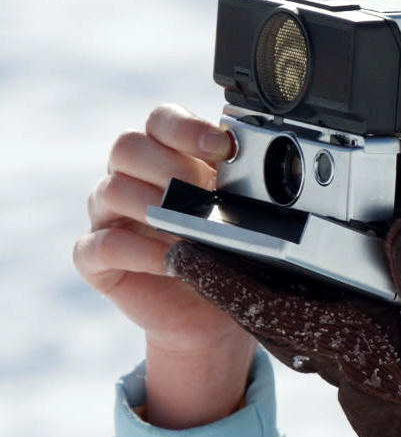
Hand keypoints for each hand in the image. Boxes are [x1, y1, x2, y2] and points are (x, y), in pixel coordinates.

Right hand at [73, 104, 255, 425]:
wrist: (212, 315)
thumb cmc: (228, 255)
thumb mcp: (242, 216)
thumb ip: (242, 185)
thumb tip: (267, 161)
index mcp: (164, 157)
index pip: (161, 120)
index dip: (187, 128)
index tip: (223, 147)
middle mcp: (130, 179)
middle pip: (128, 146)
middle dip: (171, 166)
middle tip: (206, 193)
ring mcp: (108, 217)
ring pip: (111, 190)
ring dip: (154, 207)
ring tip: (190, 229)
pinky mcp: (97, 259)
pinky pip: (101, 245)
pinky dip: (138, 251)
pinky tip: (172, 260)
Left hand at [169, 213, 400, 436]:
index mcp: (360, 348)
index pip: (273, 310)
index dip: (226, 279)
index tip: (184, 256)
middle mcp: (350, 366)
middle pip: (281, 319)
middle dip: (248, 285)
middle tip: (221, 247)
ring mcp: (365, 383)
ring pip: (311, 333)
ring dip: (288, 299)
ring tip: (281, 262)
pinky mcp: (383, 392)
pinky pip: (341, 346)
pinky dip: (330, 316)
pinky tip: (355, 303)